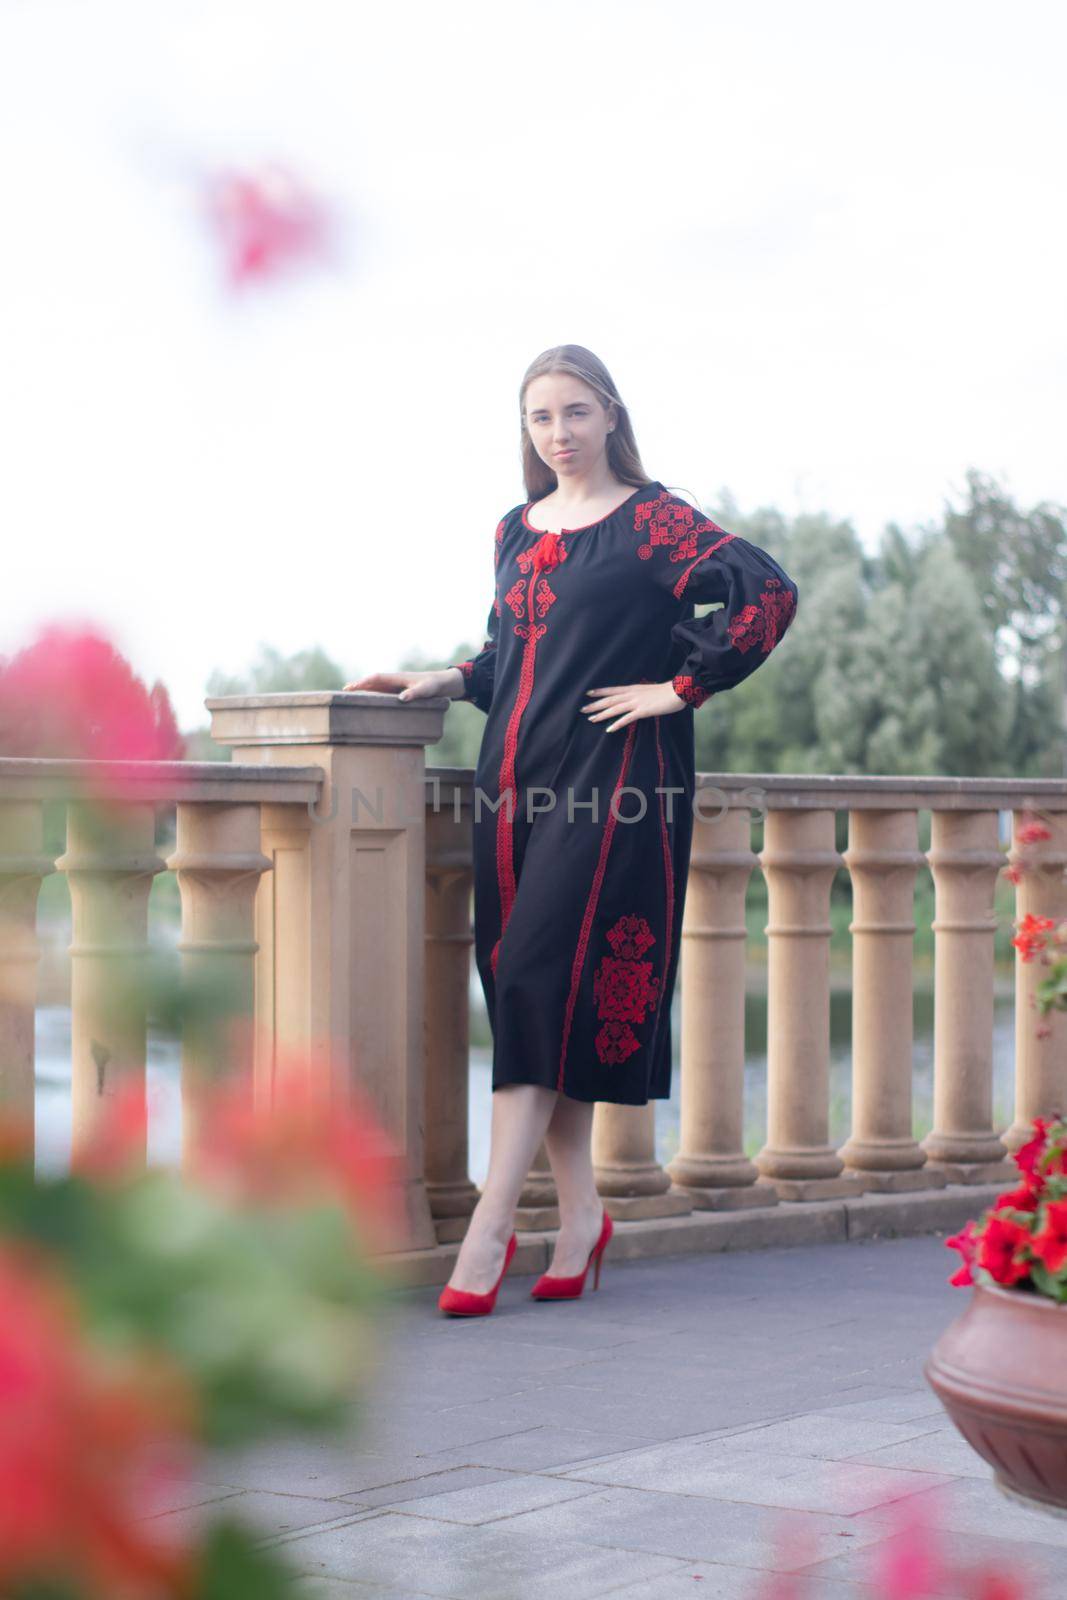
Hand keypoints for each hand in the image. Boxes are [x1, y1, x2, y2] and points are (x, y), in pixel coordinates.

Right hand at [342, 668, 463, 701]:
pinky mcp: (400, 689)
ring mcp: (397, 684)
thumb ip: (414, 694)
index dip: (364, 682)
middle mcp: (395, 679)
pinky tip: (368, 698)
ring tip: (351, 693)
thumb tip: (401, 699)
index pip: (377, 678)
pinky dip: (373, 692)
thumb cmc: (435, 686)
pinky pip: (383, 690)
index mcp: (398, 677)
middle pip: (373, 680)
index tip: (352, 687)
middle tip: (344, 690)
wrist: (444, 683)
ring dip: (364, 688)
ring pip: (377, 685)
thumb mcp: (426, 690)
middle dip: (359, 684)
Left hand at [581, 680, 686, 732]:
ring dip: (602, 714)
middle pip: (610, 700)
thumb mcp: (649, 691)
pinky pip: (627, 718)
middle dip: (595, 705)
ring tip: (591, 719)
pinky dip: (617, 724)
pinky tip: (609, 729)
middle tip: (582, 709)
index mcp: (633, 689)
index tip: (588, 693)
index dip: (600, 692)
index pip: (612, 690)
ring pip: (615, 708)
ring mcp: (637, 702)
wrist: (678, 691)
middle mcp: (632, 695)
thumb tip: (635, 699)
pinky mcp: (643, 711)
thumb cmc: (666, 692)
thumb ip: (640, 694)